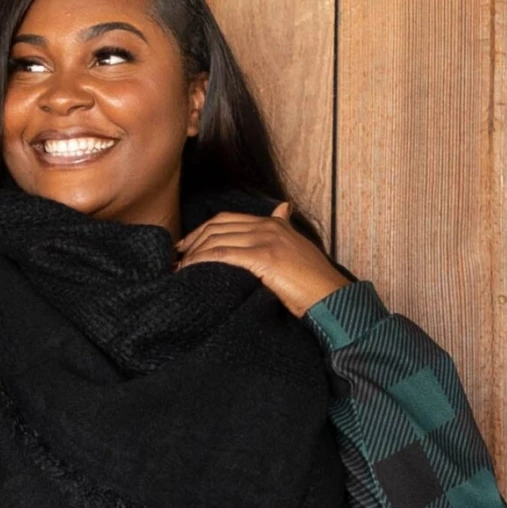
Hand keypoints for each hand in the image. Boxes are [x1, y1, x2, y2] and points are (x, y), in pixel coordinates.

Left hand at [173, 198, 351, 316]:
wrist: (331, 297)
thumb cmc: (313, 283)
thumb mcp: (298, 249)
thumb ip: (285, 230)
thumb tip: (282, 209)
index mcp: (273, 224)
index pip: (228, 219)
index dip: (202, 231)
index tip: (185, 247)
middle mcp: (268, 226)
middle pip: (218, 226)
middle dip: (192, 241)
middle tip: (175, 259)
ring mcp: (266, 240)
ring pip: (218, 240)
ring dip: (192, 254)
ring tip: (177, 269)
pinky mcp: (264, 257)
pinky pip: (224, 254)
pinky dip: (202, 261)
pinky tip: (189, 271)